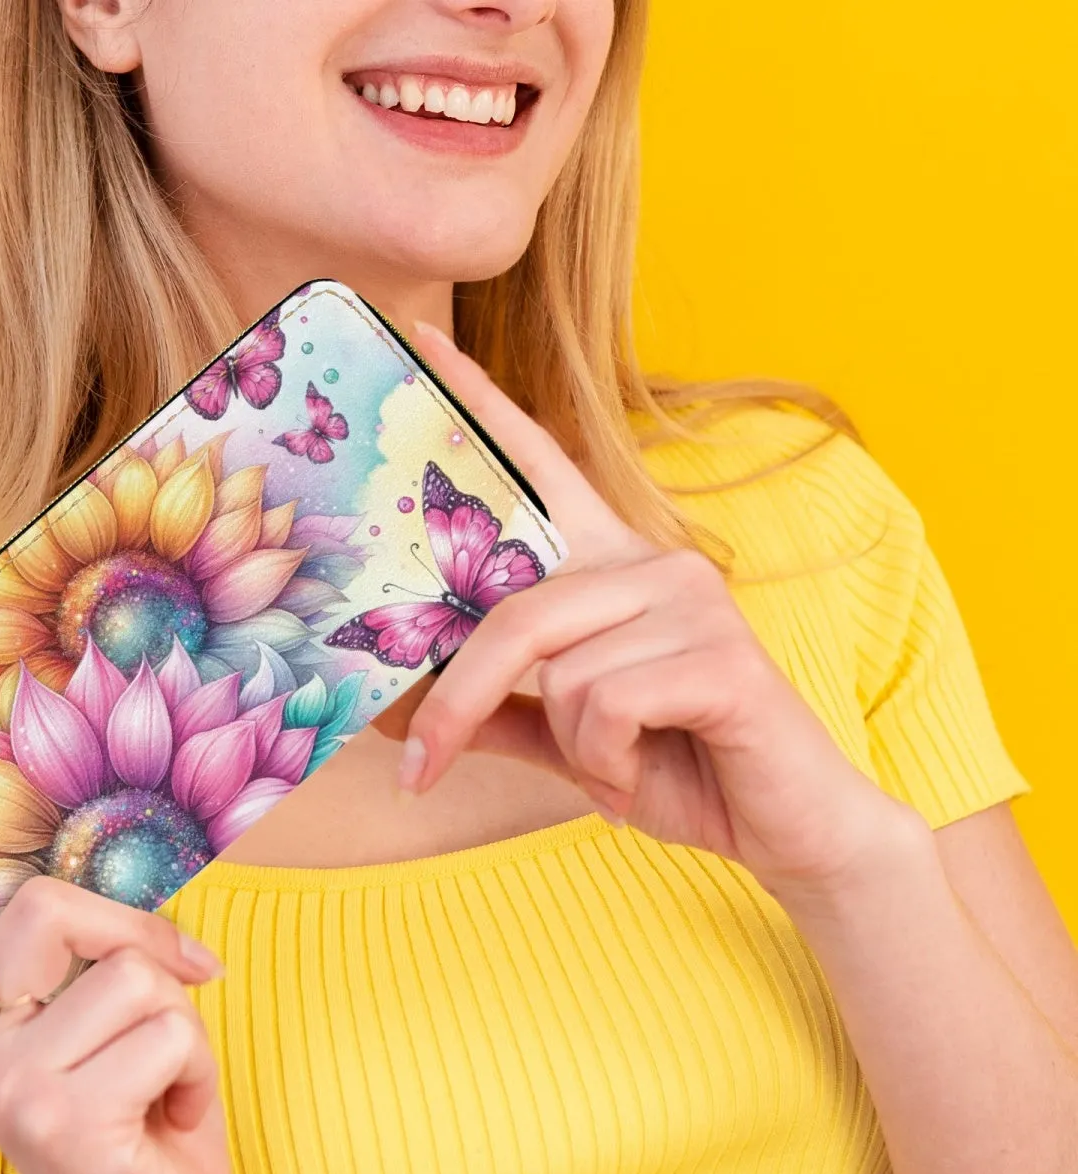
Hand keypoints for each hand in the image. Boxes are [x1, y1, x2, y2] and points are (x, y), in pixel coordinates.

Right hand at [0, 725, 234, 1173]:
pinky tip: (163, 1125)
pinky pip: (168, 1029)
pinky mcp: (50, 1116)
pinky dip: (196, 1075)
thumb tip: (159, 922)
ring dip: (181, 1029)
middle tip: (184, 990)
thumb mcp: (127, 1022)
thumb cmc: (150, 1123)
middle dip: (145, 941)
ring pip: (131, 971)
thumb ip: (107, 958)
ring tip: (157, 1091)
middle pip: (54, 904)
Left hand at [398, 320, 920, 897]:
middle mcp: (656, 563)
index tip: (422, 342)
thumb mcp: (568, 738)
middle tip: (420, 769)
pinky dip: (606, 761)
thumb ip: (496, 711)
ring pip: (560, 672)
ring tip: (619, 765)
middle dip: (458, 704)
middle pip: (514, 611)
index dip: (481, 407)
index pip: (543, 470)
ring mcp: (693, 600)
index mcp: (616, 569)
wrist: (784, 827)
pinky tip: (642, 773)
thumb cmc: (676, 767)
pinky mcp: (722, 654)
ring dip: (574, 746)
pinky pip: (605, 703)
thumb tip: (393, 711)